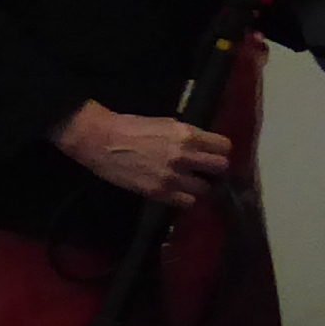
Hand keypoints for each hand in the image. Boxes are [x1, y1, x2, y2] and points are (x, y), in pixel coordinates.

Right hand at [51, 98, 230, 204]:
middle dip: (215, 168)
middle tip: (205, 169)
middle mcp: (184, 156)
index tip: (214, 153)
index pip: (223, 146)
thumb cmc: (130, 127)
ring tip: (190, 182)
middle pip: (220, 167)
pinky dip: (185, 198)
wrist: (101, 141)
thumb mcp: (165, 123)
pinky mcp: (159, 192)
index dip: (220, 150)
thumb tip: (200, 145)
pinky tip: (178, 192)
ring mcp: (172, 176)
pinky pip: (186, 202)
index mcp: (187, 134)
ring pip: (205, 188)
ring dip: (199, 185)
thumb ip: (185, 135)